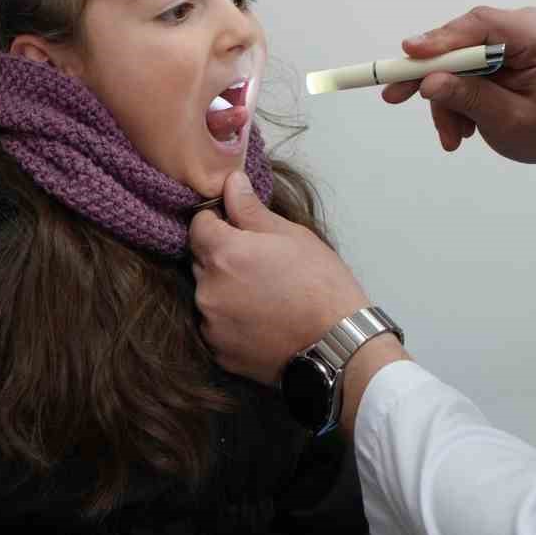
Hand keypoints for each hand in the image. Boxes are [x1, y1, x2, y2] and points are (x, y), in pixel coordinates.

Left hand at [189, 170, 370, 385]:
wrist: (337, 344)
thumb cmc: (321, 285)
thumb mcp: (292, 236)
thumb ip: (251, 210)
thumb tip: (231, 182)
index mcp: (224, 253)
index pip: (198, 224)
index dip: (218, 222)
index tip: (239, 229)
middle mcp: (208, 289)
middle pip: (200, 260)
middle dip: (221, 257)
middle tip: (259, 264)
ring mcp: (211, 324)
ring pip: (206, 295)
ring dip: (224, 289)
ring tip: (263, 295)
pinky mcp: (219, 352)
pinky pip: (215, 326)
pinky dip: (231, 320)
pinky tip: (261, 320)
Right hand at [383, 5, 535, 190]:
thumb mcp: (511, 121)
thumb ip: (472, 99)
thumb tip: (430, 83)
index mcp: (535, 37)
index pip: (481, 24)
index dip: (442, 37)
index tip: (410, 54)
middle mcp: (518, 28)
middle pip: (459, 42)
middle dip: (432, 77)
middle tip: (395, 95)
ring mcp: (506, 40)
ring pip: (456, 61)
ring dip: (447, 100)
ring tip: (453, 136)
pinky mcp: (495, 54)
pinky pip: (463, 70)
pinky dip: (457, 100)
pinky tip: (462, 128)